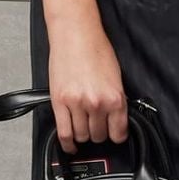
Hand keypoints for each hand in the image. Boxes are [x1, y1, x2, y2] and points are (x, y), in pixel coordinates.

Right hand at [46, 21, 128, 152]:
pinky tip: (70, 144)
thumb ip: (115, 100)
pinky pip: (64, 133)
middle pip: (99, 136)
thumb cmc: (96, 50)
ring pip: (81, 136)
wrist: (76, 35)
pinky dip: (67, 144)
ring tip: (83, 127)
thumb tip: (115, 119)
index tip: (113, 136)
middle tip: (96, 127)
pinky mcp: (59, 102)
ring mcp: (77, 104)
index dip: (116, 136)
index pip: (118, 133)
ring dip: (83, 136)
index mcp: (115, 98)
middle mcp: (97, 103)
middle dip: (98, 134)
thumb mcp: (116, 77)